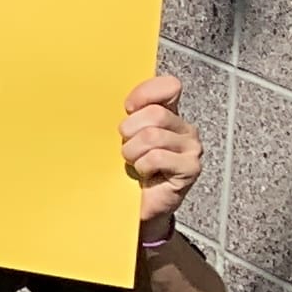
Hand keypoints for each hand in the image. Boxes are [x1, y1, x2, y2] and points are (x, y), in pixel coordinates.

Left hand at [124, 75, 202, 238]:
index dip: (144, 94)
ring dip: (133, 152)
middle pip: (155, 114)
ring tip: (134, 163)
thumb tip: (99, 94)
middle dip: (130, 131)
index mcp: (169, 113)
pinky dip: (142, 167)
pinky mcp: (191, 168)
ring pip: (152, 136)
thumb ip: (123, 114)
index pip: (168, 86)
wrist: (134, 205)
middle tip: (126, 148)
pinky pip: (157, 157)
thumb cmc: (125, 167)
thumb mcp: (121, 136)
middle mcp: (184, 128)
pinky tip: (145, 175)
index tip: (127, 108)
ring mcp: (191, 148)